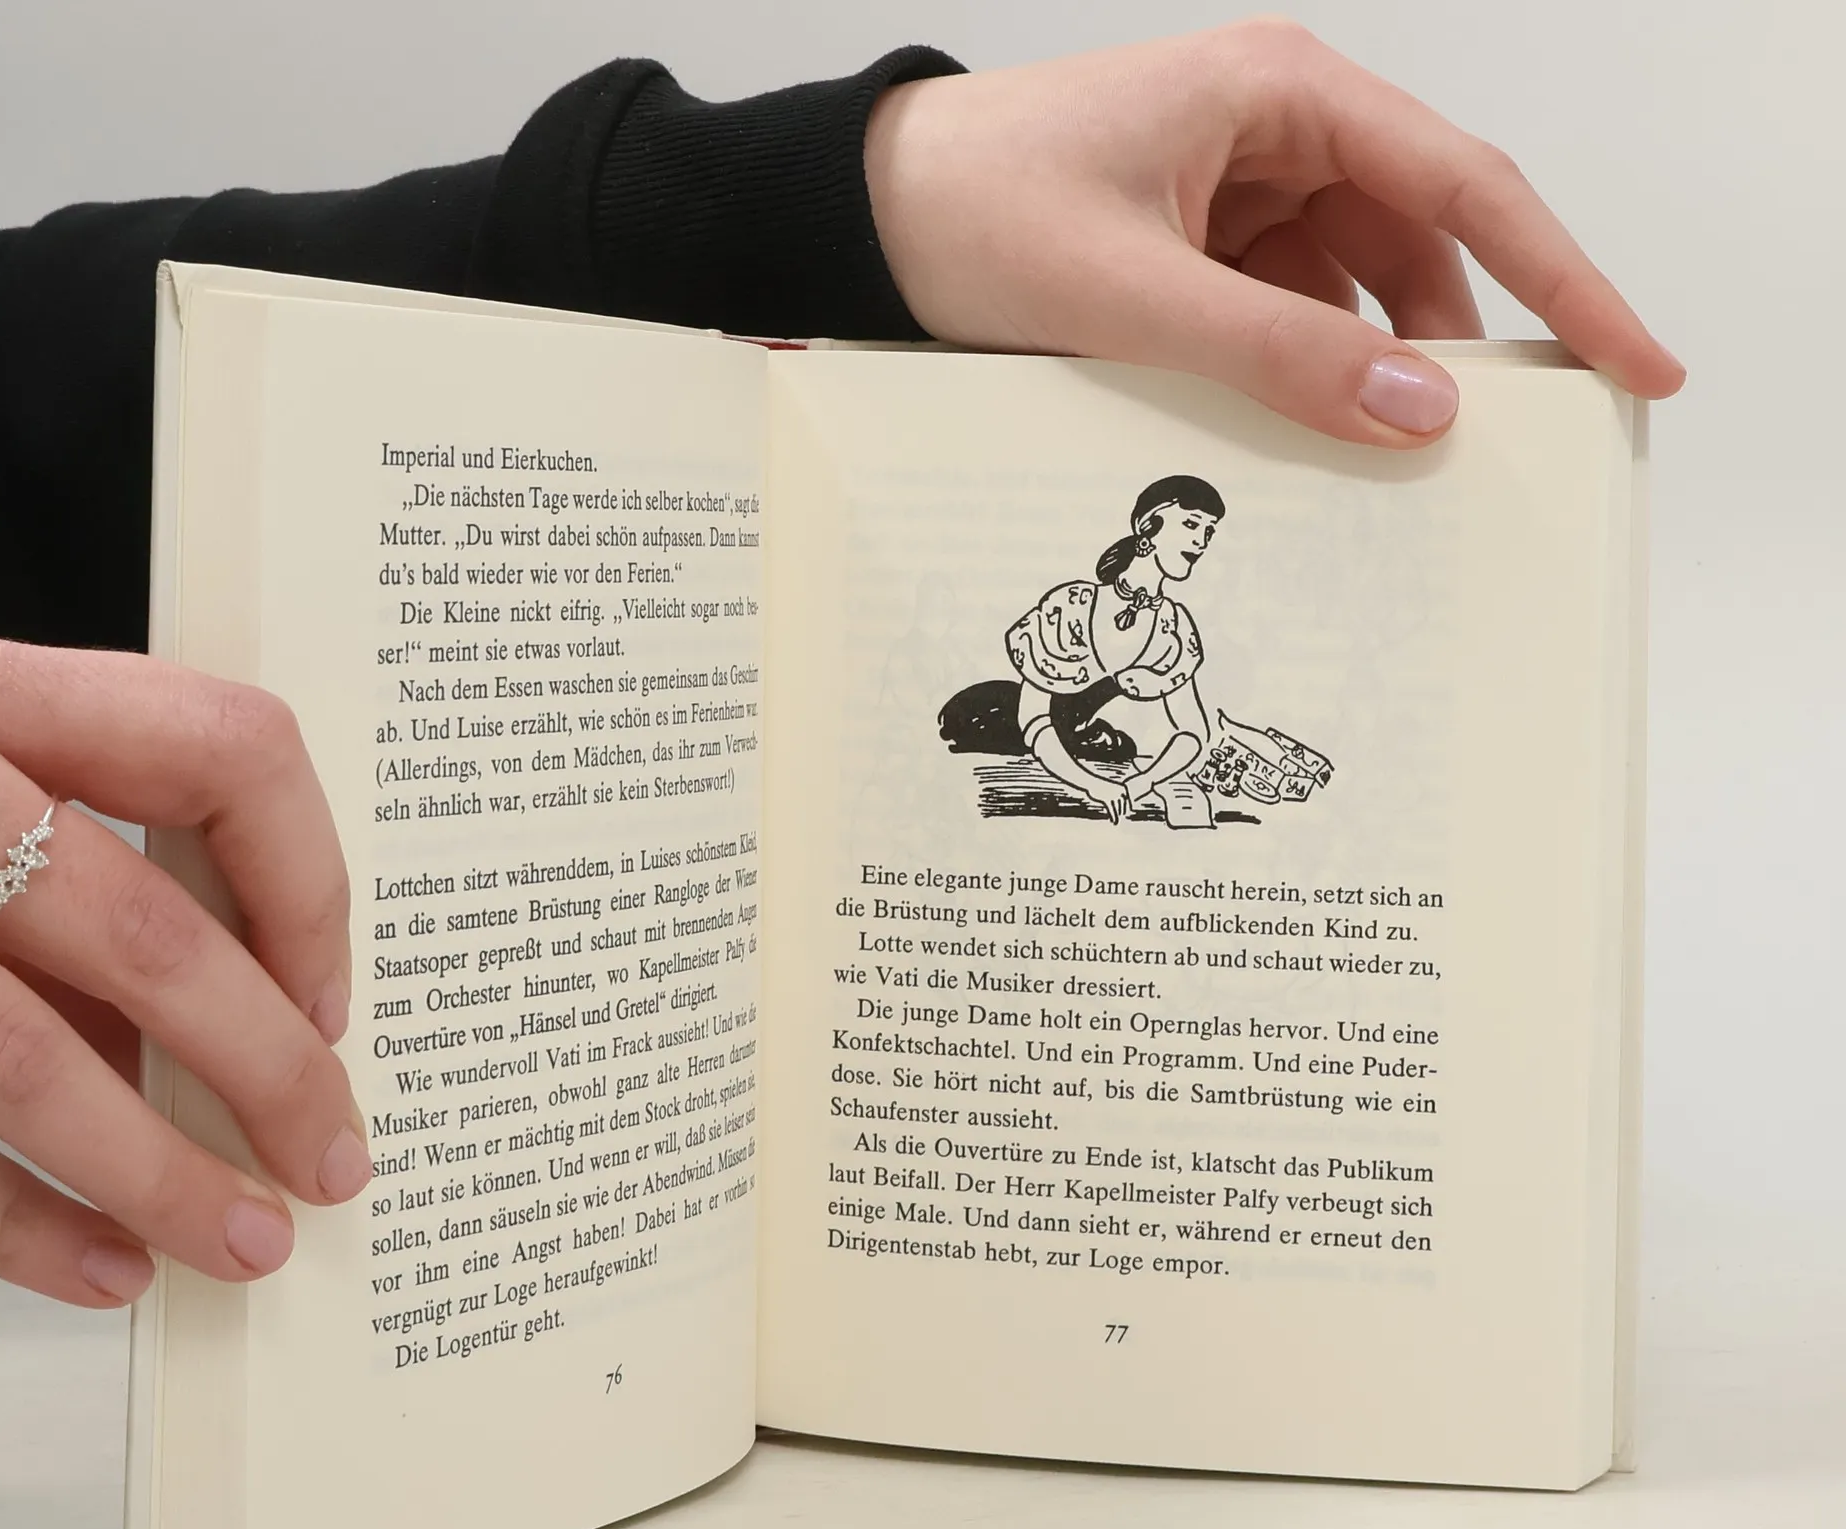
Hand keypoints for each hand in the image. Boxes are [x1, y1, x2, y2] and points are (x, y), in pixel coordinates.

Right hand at [0, 624, 369, 1308]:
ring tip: (240, 1243)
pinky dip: (16, 1226)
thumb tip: (245, 1038)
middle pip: (141, 927)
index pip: (221, 750)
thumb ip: (68, 869)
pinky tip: (101, 1267)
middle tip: (331, 1160)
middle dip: (265, 1068)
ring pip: (22, 1053)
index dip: (308, 889)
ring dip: (155, 1174)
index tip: (332, 1001)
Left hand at [865, 19, 1683, 443]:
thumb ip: (1278, 353)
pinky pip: (1286, 316)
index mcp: (1281, 95)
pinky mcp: (1198, 249)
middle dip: (1461, 347)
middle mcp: (1276, 132)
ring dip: (1372, 374)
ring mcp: (1237, 193)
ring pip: (1353, 293)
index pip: (1463, 186)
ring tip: (1397, 469)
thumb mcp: (1131, 291)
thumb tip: (1421, 409)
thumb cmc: (972, 211)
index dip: (1564, 279)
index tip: (1637, 360)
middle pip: (1419, 246)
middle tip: (1510, 455)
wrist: (855, 220)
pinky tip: (1307, 443)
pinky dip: (1304, 377)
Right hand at [1085, 775, 1131, 823]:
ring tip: (1115, 823)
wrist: (1091, 782)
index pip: (1128, 803)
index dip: (1126, 810)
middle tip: (1118, 820)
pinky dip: (1113, 817)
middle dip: (1120, 815)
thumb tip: (1122, 811)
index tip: (1124, 816)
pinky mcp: (1106, 800)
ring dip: (1117, 818)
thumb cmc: (1101, 786)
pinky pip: (1111, 811)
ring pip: (1118, 810)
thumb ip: (1118, 798)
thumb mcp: (1112, 790)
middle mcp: (1120, 792)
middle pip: (1123, 807)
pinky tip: (1112, 821)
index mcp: (1124, 789)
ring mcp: (1113, 796)